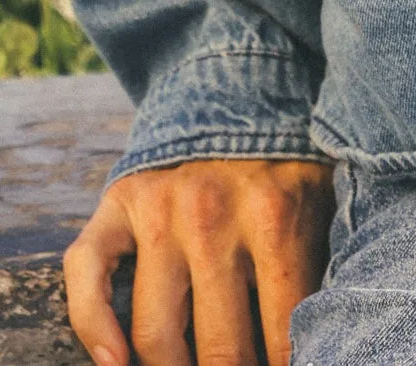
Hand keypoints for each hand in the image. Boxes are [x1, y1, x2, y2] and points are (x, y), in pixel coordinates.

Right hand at [65, 155, 333, 365]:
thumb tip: (328, 339)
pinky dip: (93, 329)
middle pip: (219, 350)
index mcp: (276, 217)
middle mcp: (213, 215)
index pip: (282, 336)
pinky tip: (113, 363)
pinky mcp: (119, 202)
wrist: (239, 77)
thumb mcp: (324, 200)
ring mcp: (159, 209)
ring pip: (155, 333)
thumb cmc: (290, 159)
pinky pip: (87, 276)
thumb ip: (321, 267)